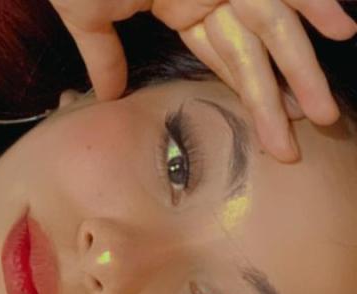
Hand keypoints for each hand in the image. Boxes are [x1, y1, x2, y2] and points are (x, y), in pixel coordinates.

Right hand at [50, 0, 356, 161]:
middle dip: (276, 102)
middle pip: (254, 55)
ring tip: (323, 116)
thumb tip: (108, 97)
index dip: (247, 96)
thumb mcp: (90, 18)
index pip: (224, 60)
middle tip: (292, 150)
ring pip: (274, 28)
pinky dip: (313, 1)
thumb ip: (105, 57)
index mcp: (182, 9)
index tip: (268, 135)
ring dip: (301, 70)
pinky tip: (342, 29)